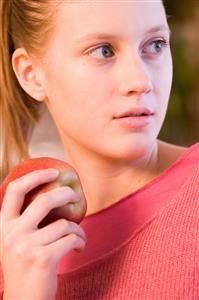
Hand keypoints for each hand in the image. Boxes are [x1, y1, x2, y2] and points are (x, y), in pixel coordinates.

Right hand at [0, 168, 85, 299]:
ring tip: (79, 236)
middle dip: (65, 194)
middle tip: (75, 196)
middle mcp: (11, 234)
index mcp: (2, 226)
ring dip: (78, 229)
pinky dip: (80, 240)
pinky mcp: (43, 258)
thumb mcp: (16, 242)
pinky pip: (72, 238)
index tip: (53, 172)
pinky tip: (79, 247)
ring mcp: (26, 246)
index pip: (14, 190)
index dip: (35, 176)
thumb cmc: (24, 269)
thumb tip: (52, 195)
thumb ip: (25, 221)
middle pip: (44, 200)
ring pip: (64, 223)